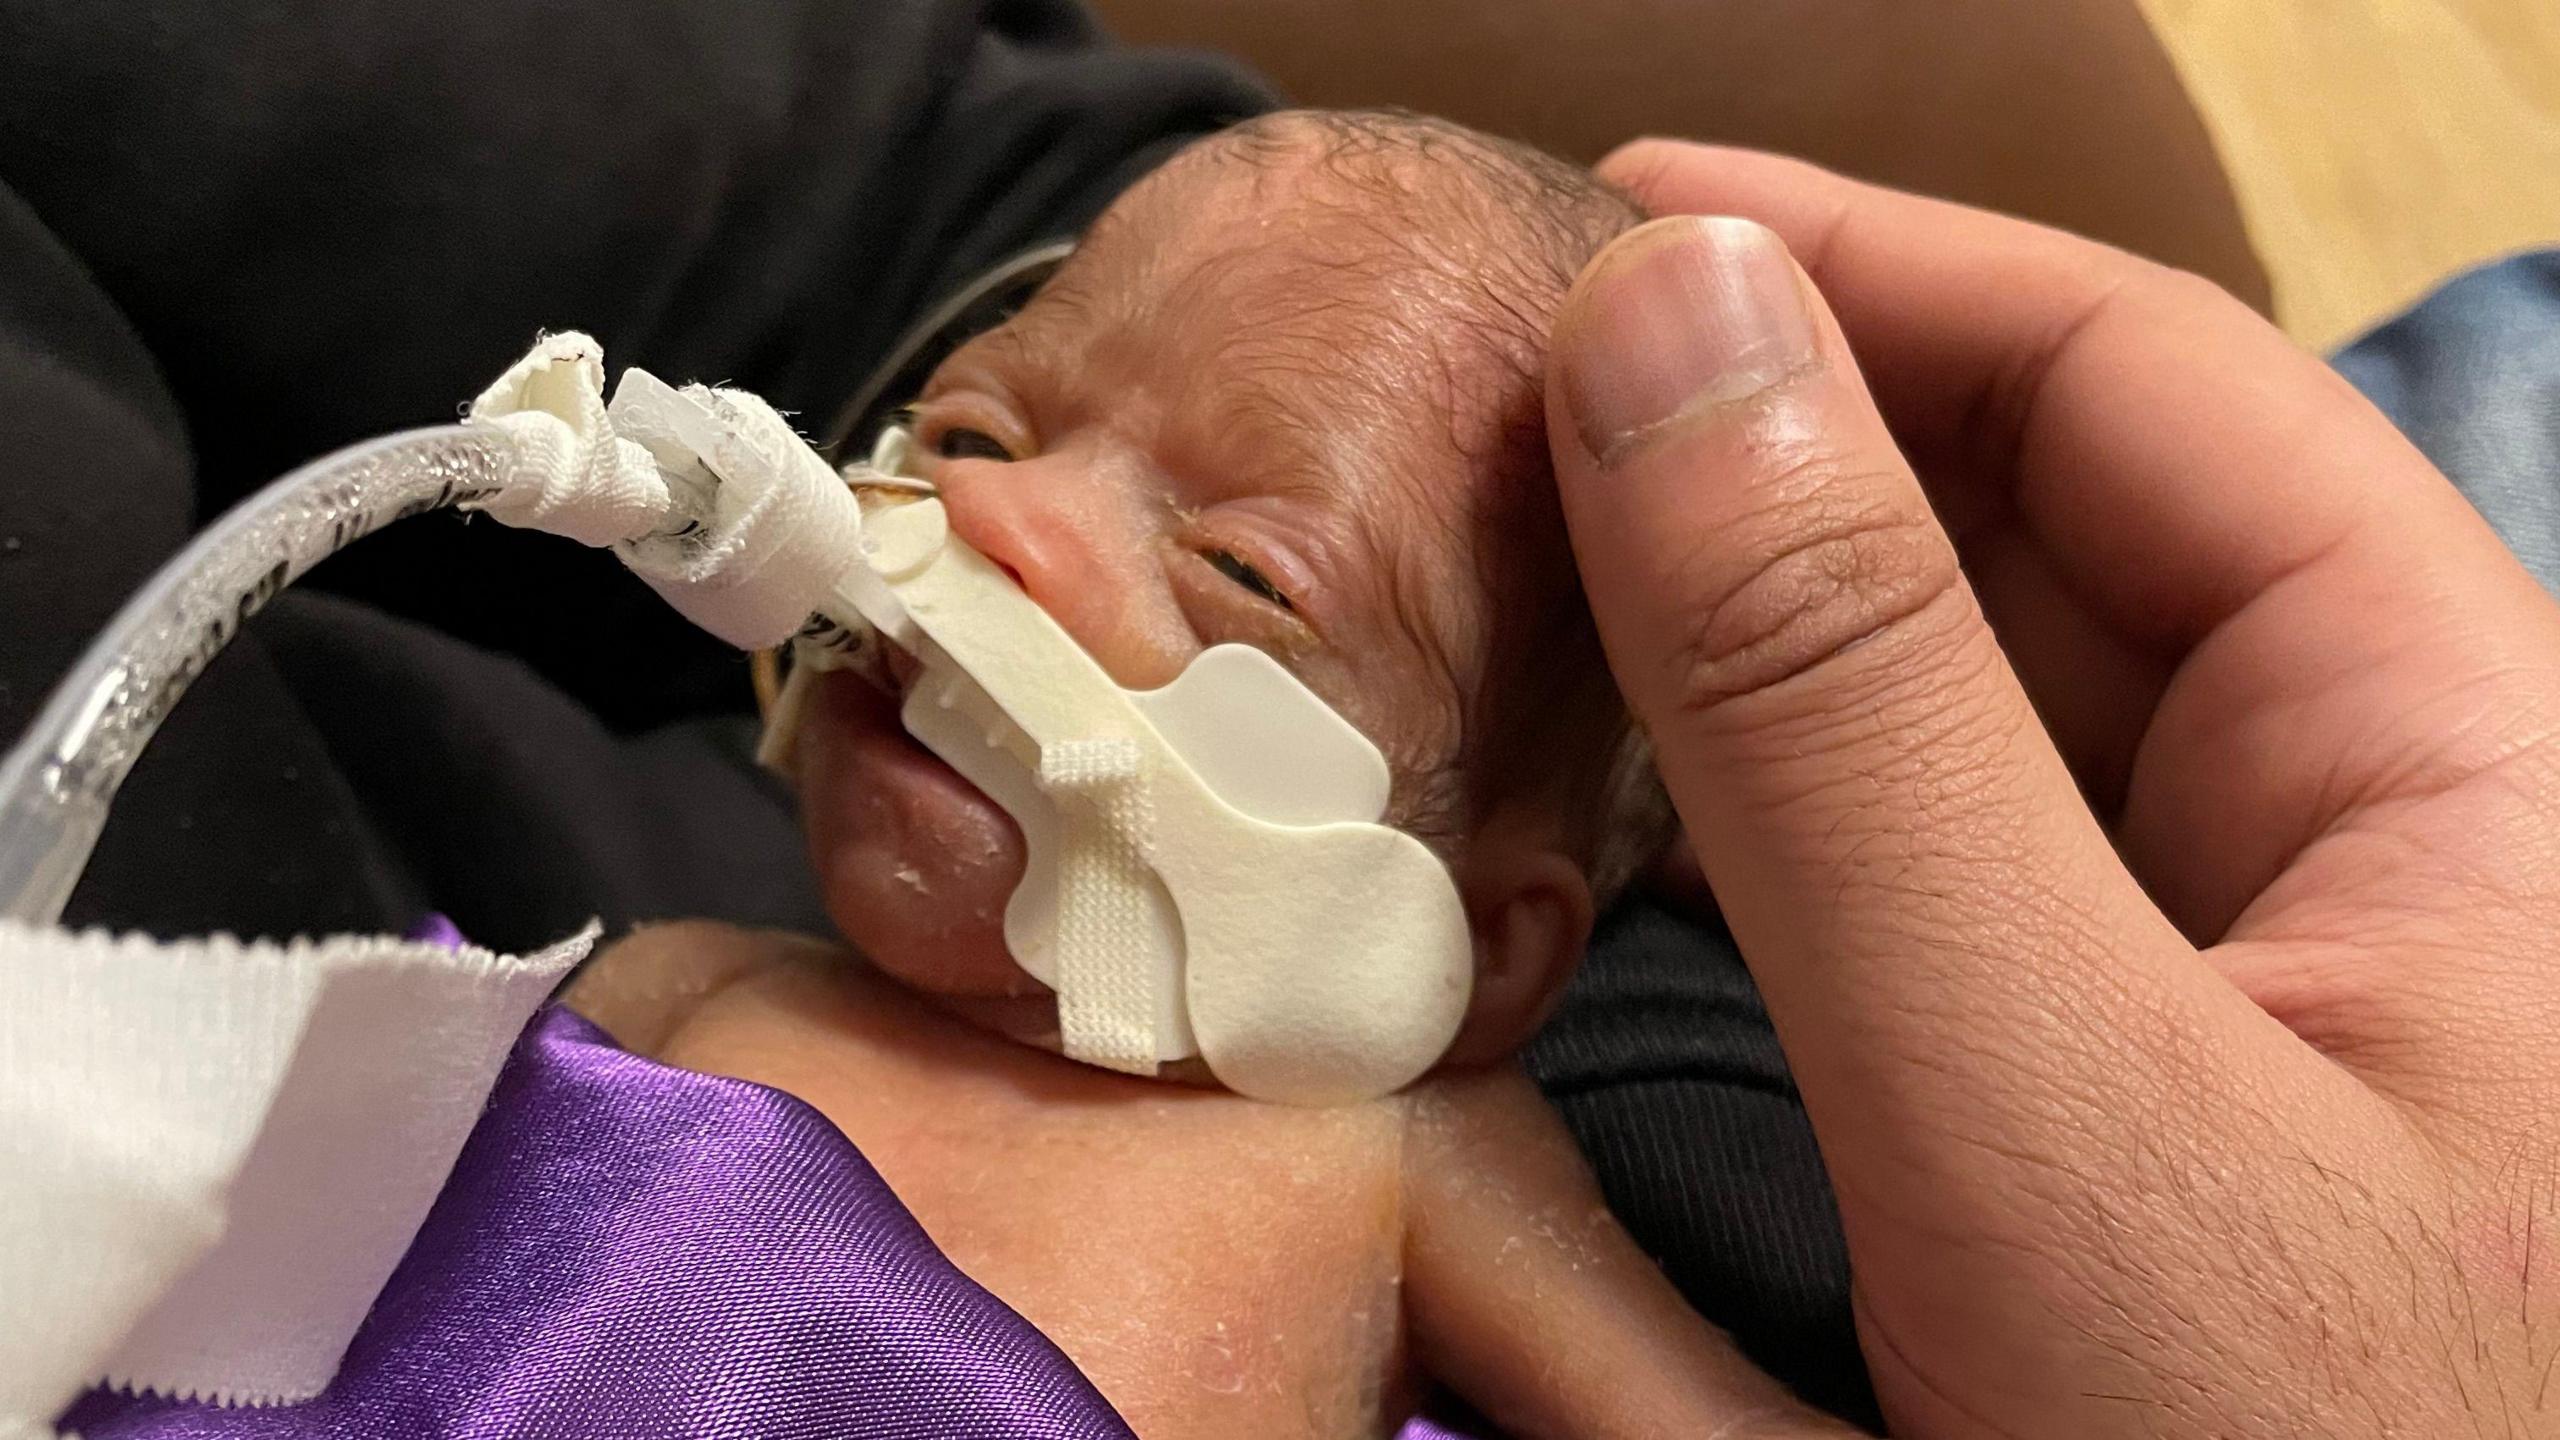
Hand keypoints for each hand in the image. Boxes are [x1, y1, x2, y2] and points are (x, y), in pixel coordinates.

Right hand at [1545, 141, 2559, 1435]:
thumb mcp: (2074, 1113)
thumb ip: (1854, 717)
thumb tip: (1673, 322)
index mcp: (2451, 766)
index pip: (2136, 392)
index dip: (1868, 265)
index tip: (1599, 224)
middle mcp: (2351, 860)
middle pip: (2031, 553)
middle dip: (1768, 452)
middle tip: (1486, 428)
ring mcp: (2216, 1022)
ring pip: (1950, 754)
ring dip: (1722, 665)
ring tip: (1494, 605)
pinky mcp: (2096, 1163)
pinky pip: (1902, 949)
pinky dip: (1734, 878)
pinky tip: (1584, 862)